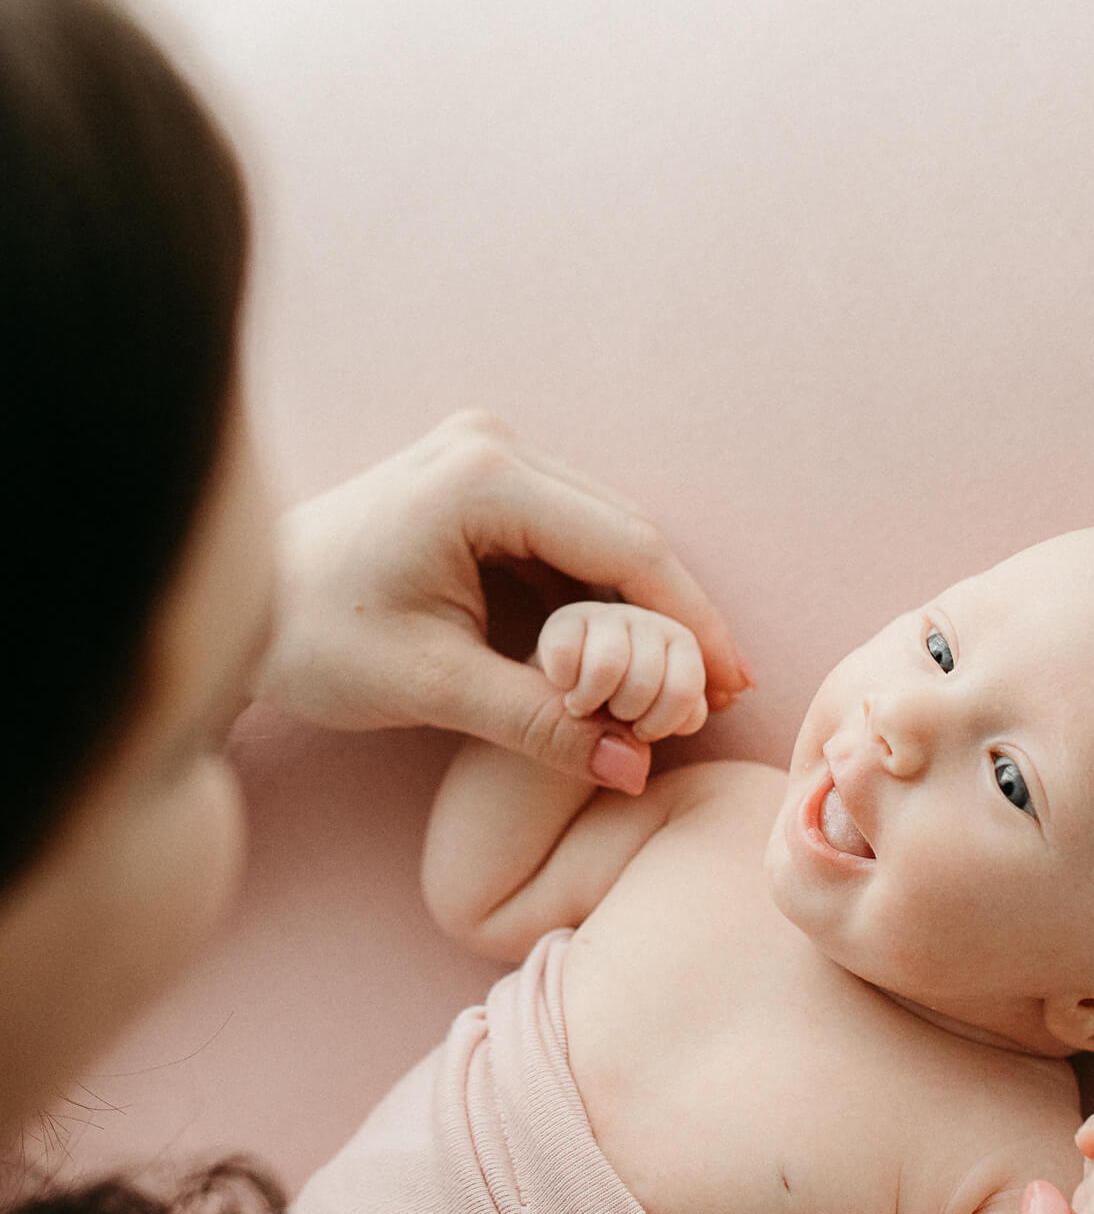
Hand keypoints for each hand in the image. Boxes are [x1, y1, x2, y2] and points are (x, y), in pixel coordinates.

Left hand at [256, 410, 752, 782]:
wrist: (240, 605)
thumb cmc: (312, 640)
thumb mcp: (429, 686)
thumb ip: (537, 724)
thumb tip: (634, 769)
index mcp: (481, 478)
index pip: (626, 547)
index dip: (690, 620)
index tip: (733, 682)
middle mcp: (491, 444)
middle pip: (625, 533)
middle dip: (678, 615)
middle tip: (728, 690)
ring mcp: (484, 453)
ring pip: (603, 534)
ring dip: (645, 606)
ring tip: (693, 679)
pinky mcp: (478, 479)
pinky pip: (567, 537)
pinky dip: (602, 595)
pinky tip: (633, 651)